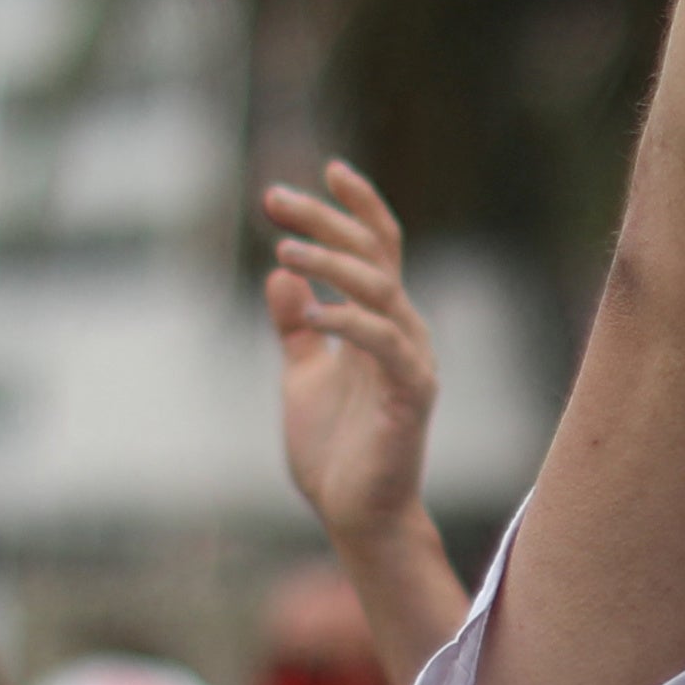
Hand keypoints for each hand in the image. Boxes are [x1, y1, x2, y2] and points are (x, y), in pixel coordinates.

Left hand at [263, 161, 441, 546]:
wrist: (355, 515)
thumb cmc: (333, 450)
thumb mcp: (301, 375)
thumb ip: (295, 328)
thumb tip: (280, 279)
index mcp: (381, 322)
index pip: (378, 247)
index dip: (355, 206)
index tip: (326, 169)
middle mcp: (403, 331)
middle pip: (376, 254)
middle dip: (327, 221)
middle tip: (274, 200)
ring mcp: (410, 360)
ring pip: (380, 289)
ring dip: (331, 265)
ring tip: (283, 252)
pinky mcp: (410, 394)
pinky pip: (385, 343)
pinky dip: (350, 322)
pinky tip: (313, 314)